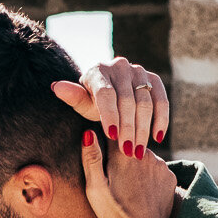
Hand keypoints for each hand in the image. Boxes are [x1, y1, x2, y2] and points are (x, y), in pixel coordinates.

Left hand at [52, 58, 168, 158]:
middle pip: (127, 101)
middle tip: (128, 152)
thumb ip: (73, 97)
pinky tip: (157, 137)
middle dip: (128, 128)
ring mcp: (138, 70)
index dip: (110, 115)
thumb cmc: (91, 101)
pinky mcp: (153, 79)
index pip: (106, 94)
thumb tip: (56, 87)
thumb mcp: (81, 102)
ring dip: (143, 129)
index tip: (112, 136)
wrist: (109, 90)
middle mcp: (119, 66)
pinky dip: (161, 119)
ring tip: (138, 151)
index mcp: (98, 70)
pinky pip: (162, 100)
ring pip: (145, 102)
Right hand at [77, 126, 176, 217]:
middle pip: (131, 145)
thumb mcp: (95, 188)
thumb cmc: (115, 213)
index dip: (108, 137)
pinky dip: (151, 177)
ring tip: (130, 187)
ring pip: (145, 158)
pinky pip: (157, 170)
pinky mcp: (170, 176)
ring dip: (138, 166)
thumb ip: (91, 158)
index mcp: (122, 155)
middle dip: (124, 154)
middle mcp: (144, 154)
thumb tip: (88, 132)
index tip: (104, 148)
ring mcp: (160, 165)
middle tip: (117, 177)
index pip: (113, 132)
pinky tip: (143, 192)